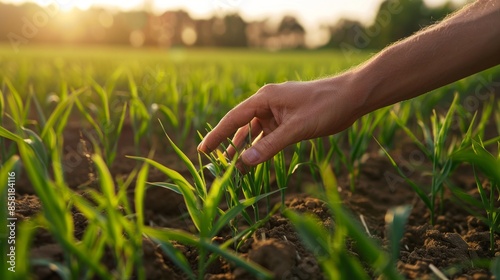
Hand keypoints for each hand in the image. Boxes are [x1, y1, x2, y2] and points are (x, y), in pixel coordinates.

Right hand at [197, 73, 363, 170]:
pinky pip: (269, 134)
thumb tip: (245, 163)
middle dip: (228, 142)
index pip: (233, 118)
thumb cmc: (325, 106)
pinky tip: (255, 157)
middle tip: (213, 160)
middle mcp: (267, 102)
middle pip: (241, 125)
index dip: (217, 135)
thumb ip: (270, 146)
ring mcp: (278, 110)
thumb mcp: (296, 128)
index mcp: (264, 98)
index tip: (203, 150)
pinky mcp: (288, 118)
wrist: (352, 96)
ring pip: (255, 131)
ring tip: (231, 164)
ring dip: (245, 146)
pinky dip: (262, 145)